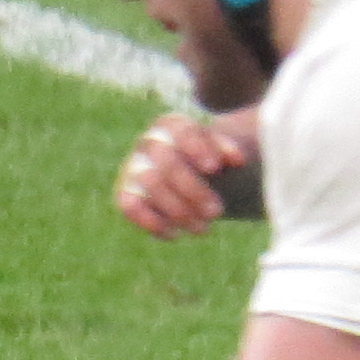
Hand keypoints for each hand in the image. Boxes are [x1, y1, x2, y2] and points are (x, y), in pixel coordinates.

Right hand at [114, 112, 250, 239]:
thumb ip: (228, 150)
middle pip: (168, 164)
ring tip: (202, 229)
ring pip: (152, 185)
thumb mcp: (219, 150)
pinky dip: (152, 222)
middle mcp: (148, 143)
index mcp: (171, 125)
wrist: (183, 174)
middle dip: (194, 190)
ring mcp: (132, 168)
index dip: (198, 149)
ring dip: (178, 210)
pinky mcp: (124, 193)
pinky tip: (175, 235)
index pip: (183, 132)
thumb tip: (236, 161)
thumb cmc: (205, 161)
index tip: (215, 168)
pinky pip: (131, 207)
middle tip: (217, 212)